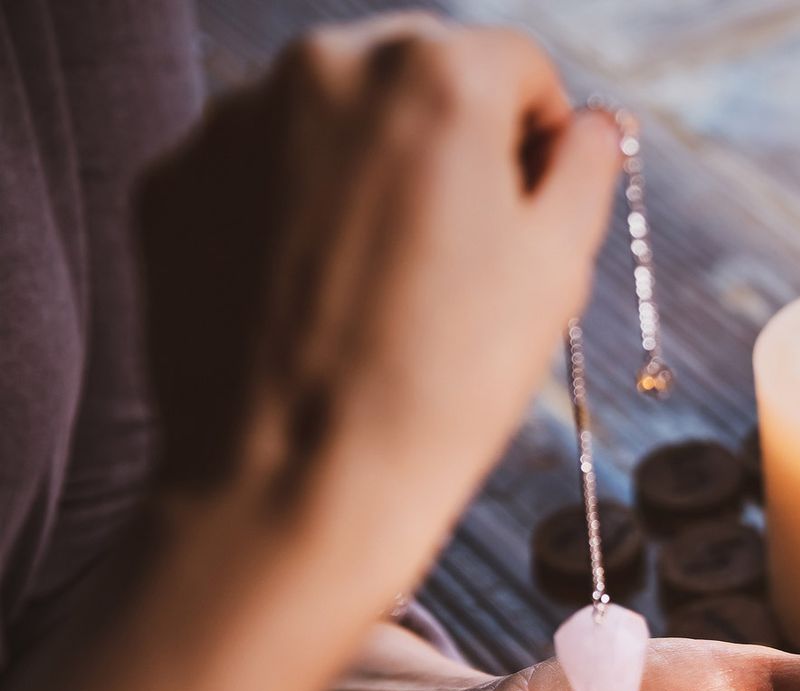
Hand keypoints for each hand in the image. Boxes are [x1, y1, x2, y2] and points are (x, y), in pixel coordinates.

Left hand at [138, 13, 619, 601]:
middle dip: (450, 145)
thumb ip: (587, 169)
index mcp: (437, 73)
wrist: (297, 484)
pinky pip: (259, 169)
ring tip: (384, 288)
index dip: (541, 142)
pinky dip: (293, 212)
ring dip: (370, 174)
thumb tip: (592, 128)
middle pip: (419, 75)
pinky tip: (319, 297)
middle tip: (460, 257)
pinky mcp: (177, 179)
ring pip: (335, 120)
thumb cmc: (443, 383)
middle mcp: (325, 67)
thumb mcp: (557, 269)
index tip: (532, 210)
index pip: (518, 67)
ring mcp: (236, 119)